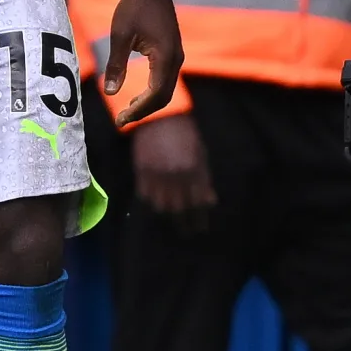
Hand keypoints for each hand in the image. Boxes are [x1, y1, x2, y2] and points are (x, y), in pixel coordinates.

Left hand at [102, 0, 182, 125]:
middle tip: (121, 121)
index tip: (121, 121)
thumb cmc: (133, 8)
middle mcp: (176, 60)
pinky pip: (165, 79)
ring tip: (127, 112)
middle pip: (163, 97)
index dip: (139, 110)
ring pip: (166, 89)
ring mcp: (176, 56)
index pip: (155, 94)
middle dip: (143, 111)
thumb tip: (110, 93)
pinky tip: (137, 95)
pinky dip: (152, 92)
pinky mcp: (172, 53)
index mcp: (165, 57)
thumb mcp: (119, 36)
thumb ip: (115, 64)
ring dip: (148, 103)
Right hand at [131, 112, 215, 231]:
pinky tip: (155, 207)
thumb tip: (210, 201)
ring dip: (167, 216)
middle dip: (184, 223)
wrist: (158, 117)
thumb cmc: (185, 134)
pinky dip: (151, 203)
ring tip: (171, 222)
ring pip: (161, 205)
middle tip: (186, 233)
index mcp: (193, 172)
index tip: (200, 229)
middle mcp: (175, 176)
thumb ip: (204, 179)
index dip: (199, 219)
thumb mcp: (201, 155)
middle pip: (180, 208)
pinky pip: (145, 195)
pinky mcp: (141, 171)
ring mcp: (156, 175)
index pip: (197, 203)